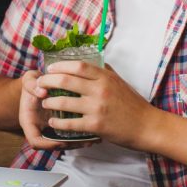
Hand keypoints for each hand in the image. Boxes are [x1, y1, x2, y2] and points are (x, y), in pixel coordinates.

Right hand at [18, 70, 92, 151]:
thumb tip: (43, 91)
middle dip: (69, 145)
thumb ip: (32, 85)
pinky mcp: (60, 125)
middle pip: (53, 146)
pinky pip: (69, 136)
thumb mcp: (29, 81)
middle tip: (84, 142)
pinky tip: (94, 134)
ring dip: (78, 143)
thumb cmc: (33, 83)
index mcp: (29, 121)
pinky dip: (81, 136)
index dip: (48, 144)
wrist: (36, 85)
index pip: (36, 141)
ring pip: (63, 143)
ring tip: (93, 140)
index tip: (62, 140)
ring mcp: (50, 128)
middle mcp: (40, 128)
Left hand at [37, 61, 152, 148]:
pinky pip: (70, 123)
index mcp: (105, 77)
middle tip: (40, 85)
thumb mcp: (119, 81)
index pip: (77, 65)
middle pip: (65, 80)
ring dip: (49, 102)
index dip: (60, 66)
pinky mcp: (96, 126)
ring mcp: (97, 108)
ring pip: (64, 102)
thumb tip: (91, 60)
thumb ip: (104, 71)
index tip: (49, 69)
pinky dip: (58, 122)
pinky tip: (53, 121)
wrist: (147, 126)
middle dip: (47, 81)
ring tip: (44, 103)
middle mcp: (100, 90)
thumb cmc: (133, 104)